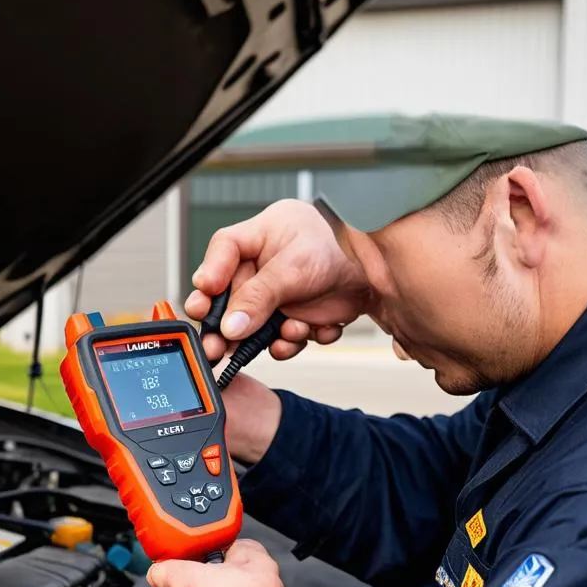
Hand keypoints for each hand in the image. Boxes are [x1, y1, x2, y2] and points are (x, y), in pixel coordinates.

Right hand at [185, 199, 369, 362]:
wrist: (384, 270)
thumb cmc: (343, 247)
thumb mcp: (294, 267)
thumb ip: (259, 296)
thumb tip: (230, 326)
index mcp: (259, 237)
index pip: (222, 253)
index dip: (209, 277)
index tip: (201, 303)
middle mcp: (264, 266)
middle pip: (232, 299)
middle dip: (227, 327)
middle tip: (216, 348)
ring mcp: (280, 294)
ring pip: (256, 326)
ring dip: (269, 337)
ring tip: (289, 333)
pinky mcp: (297, 316)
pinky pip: (283, 337)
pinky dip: (295, 340)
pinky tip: (312, 331)